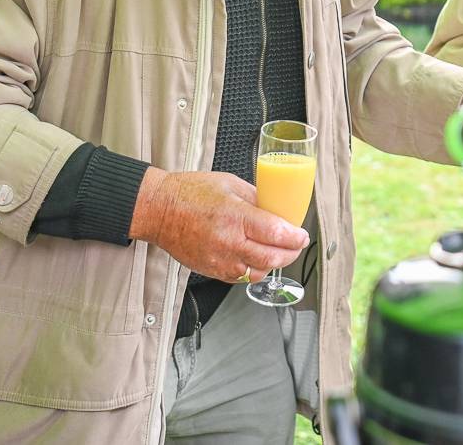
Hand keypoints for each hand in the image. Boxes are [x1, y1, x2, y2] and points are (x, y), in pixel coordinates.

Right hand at [128, 169, 308, 283]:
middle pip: (272, 258)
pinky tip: (258, 258)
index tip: (303, 235)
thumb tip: (278, 209)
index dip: (295, 237)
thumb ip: (257, 198)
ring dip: (274, 264)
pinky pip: (241, 278)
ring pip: (258, 273)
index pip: (276, 233)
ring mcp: (219, 260)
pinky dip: (255, 270)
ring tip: (280, 252)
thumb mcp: (231, 184)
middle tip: (297, 244)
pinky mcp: (211, 270)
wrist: (159, 210)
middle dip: (291, 253)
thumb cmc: (190, 192)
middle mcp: (228, 242)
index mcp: (234, 216)